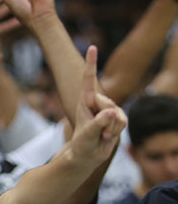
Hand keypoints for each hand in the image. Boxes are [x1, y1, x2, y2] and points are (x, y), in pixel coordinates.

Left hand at [68, 46, 126, 166]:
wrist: (87, 156)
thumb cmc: (81, 144)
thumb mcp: (86, 135)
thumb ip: (98, 123)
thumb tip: (111, 112)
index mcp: (84, 101)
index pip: (89, 79)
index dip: (91, 63)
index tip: (92, 47)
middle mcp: (97, 103)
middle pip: (108, 103)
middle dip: (104, 119)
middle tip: (97, 131)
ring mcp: (109, 110)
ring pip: (118, 114)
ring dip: (110, 128)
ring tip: (100, 135)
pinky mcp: (118, 118)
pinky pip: (123, 122)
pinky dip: (116, 131)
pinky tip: (107, 136)